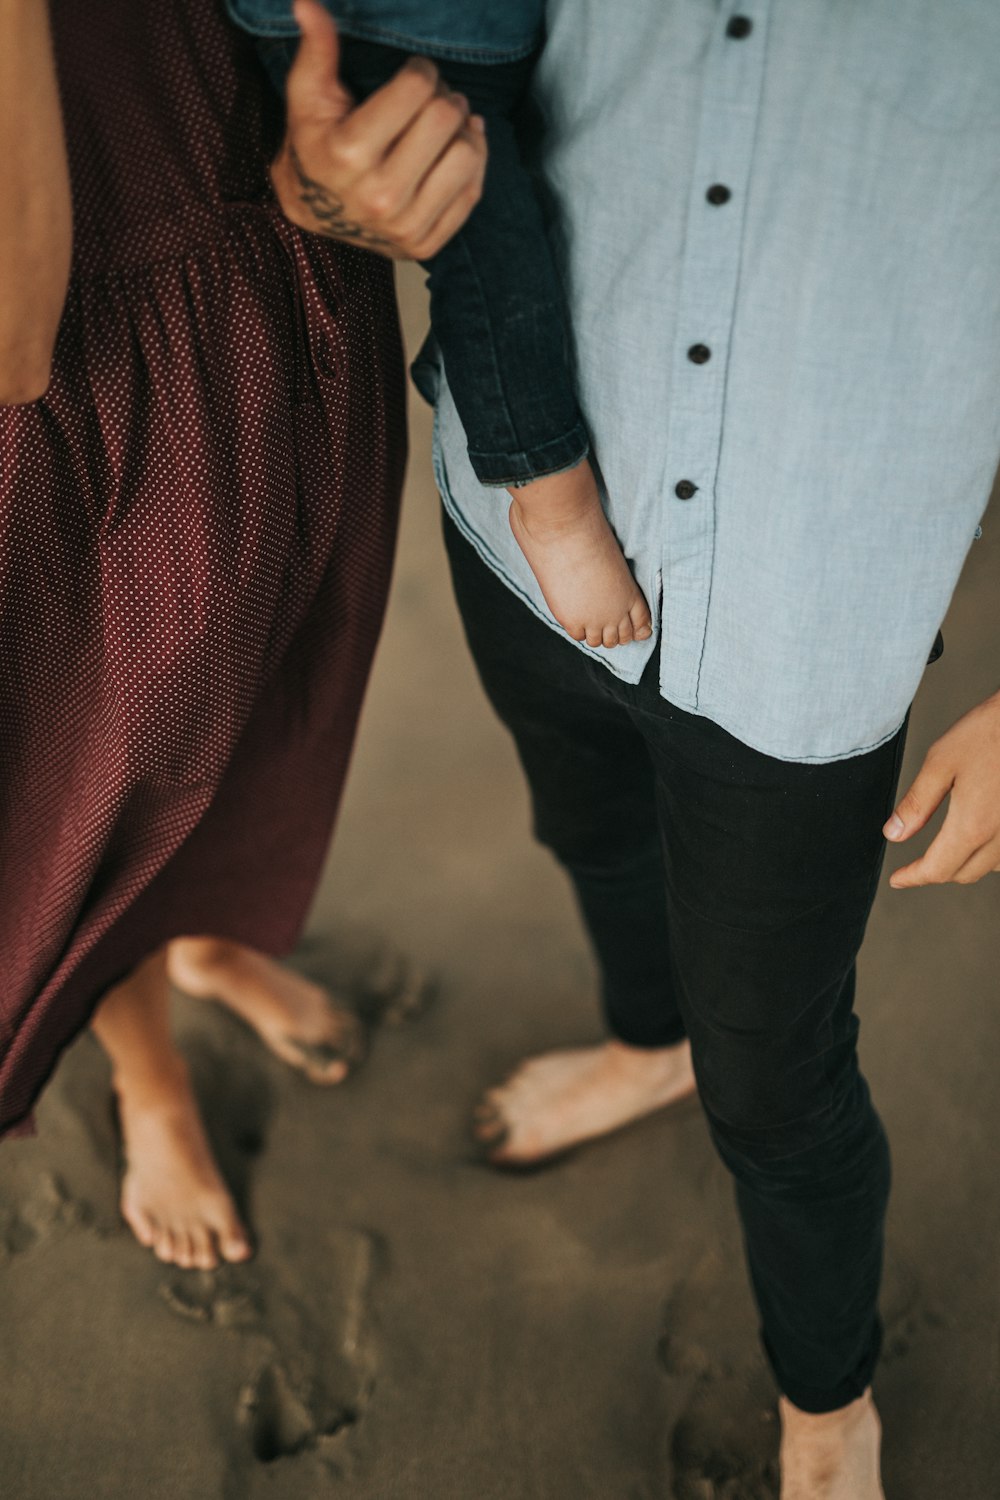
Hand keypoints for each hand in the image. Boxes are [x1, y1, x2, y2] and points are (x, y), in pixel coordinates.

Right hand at [269, 0, 485, 258]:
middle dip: (444, 96)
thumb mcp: (308, 96)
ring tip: (446, 123)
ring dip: (464, 129)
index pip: (416, 88)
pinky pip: (472, 192)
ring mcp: (404, 226)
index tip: (415, 74)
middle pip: (445, 119)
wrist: (316, 212)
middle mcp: (379, 196)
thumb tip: (306, 4)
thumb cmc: (315, 144)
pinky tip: (457, 148)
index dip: (422, 70)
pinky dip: (473, 163)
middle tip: (433, 97)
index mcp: (350, 154)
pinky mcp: (425, 245)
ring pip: (466, 155)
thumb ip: (316, 50)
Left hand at [884, 688, 999, 886]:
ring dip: (966, 865)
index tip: (898, 879)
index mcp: (972, 825)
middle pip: (964, 873)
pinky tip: (981, 837)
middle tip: (916, 865)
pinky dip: (991, 854)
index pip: (937, 869)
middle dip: (936, 872)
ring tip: (945, 852)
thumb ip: (917, 803)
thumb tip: (894, 833)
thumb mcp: (941, 762)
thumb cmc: (989, 731)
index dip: (913, 877)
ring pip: (990, 867)